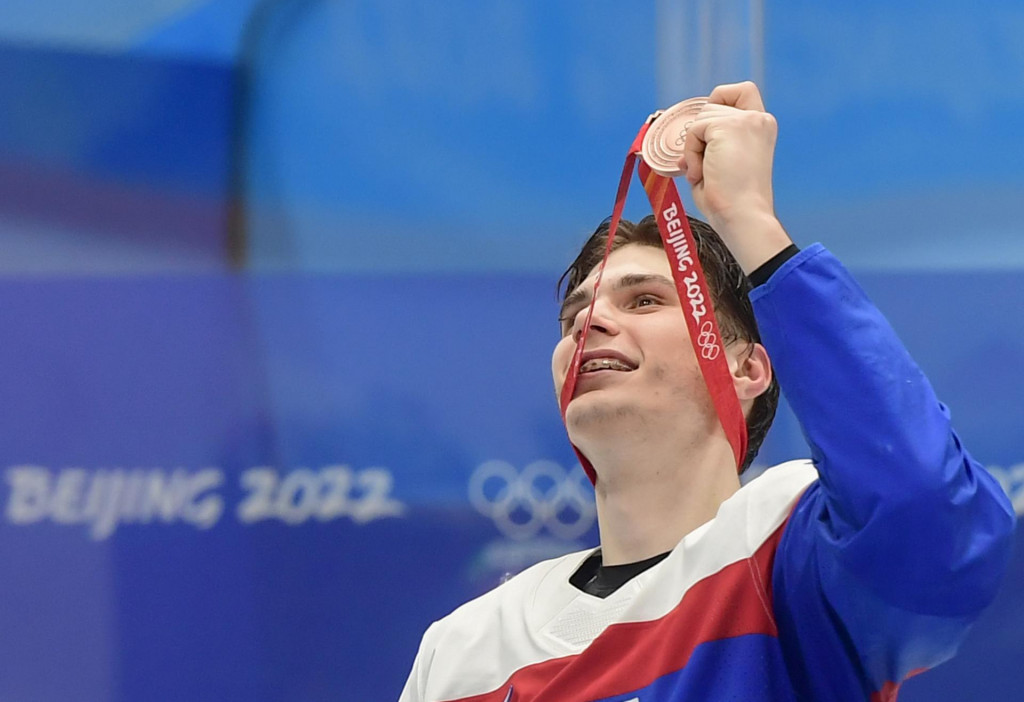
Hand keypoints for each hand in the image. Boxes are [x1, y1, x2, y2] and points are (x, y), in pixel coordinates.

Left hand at [677, 82, 791, 271]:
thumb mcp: (723, 162)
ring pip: (700, 118)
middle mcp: (759, 118)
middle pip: (711, 104)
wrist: (742, 216)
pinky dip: (691, 153)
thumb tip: (686, 137)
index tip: (710, 134)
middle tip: (704, 167)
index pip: (741, 91)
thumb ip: (713, 141)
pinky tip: (701, 173)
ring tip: (705, 174)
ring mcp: (746, 120)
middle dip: (699, 135)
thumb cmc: (731, 200)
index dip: (720, 102)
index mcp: (762, 126)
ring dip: (694, 148)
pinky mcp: (730, 127)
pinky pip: (694, 131)